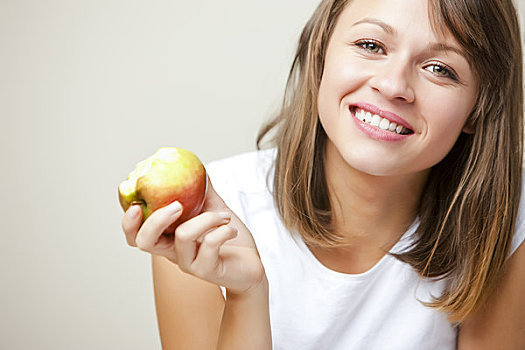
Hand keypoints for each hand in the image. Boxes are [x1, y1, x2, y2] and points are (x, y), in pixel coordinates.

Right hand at [121, 177, 265, 294]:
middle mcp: (174, 253)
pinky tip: (231, 229)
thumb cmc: (231, 239)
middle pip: (144, 241)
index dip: (129, 222)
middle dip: (155, 219)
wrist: (252, 264)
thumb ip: (202, 191)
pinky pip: (210, 244)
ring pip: (183, 235)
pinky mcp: (207, 270)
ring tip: (225, 216)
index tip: (137, 204)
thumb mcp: (215, 209)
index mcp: (170, 239)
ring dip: (207, 218)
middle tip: (177, 205)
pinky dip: (223, 230)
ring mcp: (189, 264)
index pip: (136, 235)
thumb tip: (196, 165)